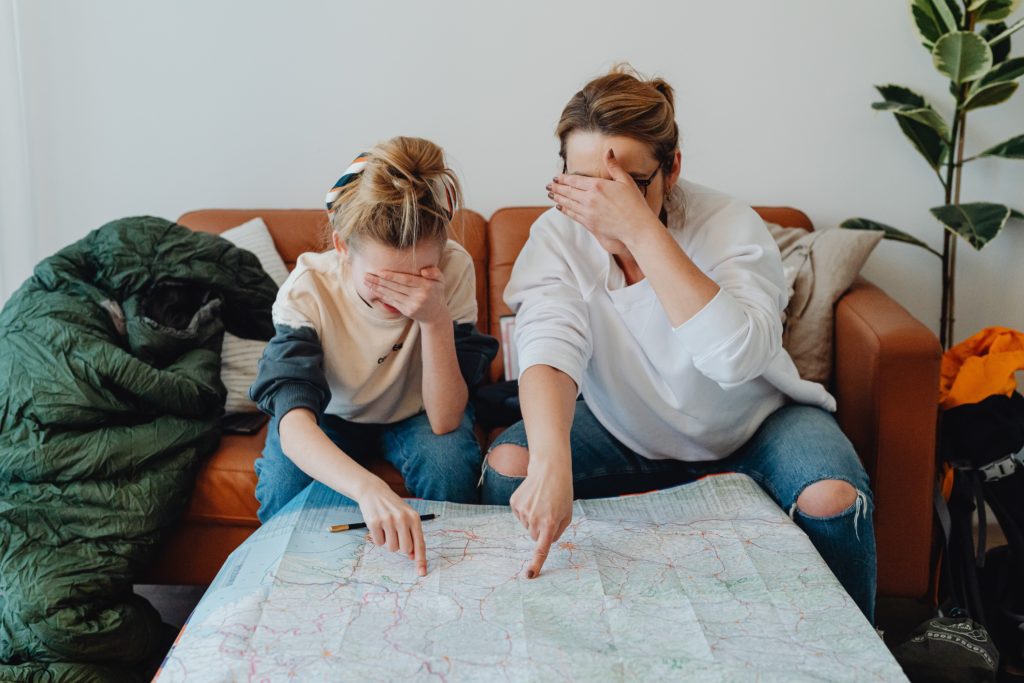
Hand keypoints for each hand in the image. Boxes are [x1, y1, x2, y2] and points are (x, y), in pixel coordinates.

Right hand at [354, 478, 427, 575]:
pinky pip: (379, 543)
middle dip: (400, 547)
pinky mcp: (374, 523)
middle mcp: (402, 519)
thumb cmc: (393, 507)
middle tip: (396, 535)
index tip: (422, 573)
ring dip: (389, 542)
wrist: (374, 492)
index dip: (421, 560)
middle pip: (405, 549)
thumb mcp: (407, 517)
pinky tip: (378, 527)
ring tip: (387, 528)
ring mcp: (388, 521)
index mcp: (414, 518)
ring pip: (392, 548)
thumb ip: (412, 535)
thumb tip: (412, 556)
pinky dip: (378, 538)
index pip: (420, 543)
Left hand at [364, 267, 448, 323]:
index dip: (392, 276)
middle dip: (379, 281)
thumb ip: (434, 272)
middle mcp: (419, 296)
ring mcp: (412, 305)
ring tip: (366, 281)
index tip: (379, 272)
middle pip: (396, 287)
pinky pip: (392, 302)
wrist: (435, 313)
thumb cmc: (435, 292)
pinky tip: (373, 290)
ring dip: (377, 288)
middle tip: (366, 275)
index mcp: (426, 286)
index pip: (406, 280)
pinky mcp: (407, 311)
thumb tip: (424, 271)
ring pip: (392, 294)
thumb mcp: (440, 280)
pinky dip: (382, 295)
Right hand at [509, 463, 572, 578]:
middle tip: (549, 511)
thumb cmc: (562, 492)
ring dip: (534, 518)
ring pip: (527, 525)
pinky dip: (526, 509)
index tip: (530, 575)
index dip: (537, 563)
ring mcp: (522, 511)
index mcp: (550, 523)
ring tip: (541, 501)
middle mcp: (534, 519)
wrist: (549, 469)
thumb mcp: (568, 513)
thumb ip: (558, 531)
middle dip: (541, 529)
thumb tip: (545, 541)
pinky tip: (533, 497)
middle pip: (534, 536)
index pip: (542, 549)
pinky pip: (520, 515)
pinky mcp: (514, 504)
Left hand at [547, 149, 657, 243]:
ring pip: (568, 203)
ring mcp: (588, 212)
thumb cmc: (634, 204)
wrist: (636, 227)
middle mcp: (590, 199)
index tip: (556, 176)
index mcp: (598, 186)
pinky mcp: (589, 224)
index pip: (575, 180)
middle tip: (548, 185)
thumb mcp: (625, 181)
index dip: (563, 178)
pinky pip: (572, 215)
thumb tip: (608, 151)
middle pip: (568, 191)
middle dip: (557, 187)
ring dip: (557, 197)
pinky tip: (559, 207)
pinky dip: (564, 210)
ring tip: (550, 194)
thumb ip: (614, 166)